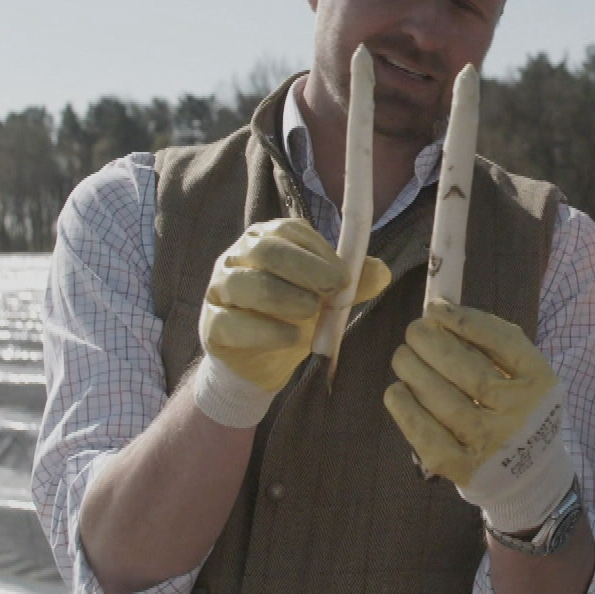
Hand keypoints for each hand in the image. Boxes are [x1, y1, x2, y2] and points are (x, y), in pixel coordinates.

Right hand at [195, 218, 388, 425]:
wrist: (260, 362)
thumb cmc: (292, 317)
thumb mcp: (326, 298)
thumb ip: (352, 283)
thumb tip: (382, 271)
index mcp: (267, 239)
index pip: (290, 231)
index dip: (319, 252)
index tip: (344, 277)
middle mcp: (238, 256)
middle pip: (266, 251)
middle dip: (304, 269)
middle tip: (332, 290)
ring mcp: (219, 289)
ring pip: (244, 284)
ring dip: (284, 298)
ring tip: (311, 314)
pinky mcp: (212, 325)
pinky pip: (232, 323)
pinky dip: (267, 332)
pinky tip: (292, 338)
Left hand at [384, 299, 575, 533]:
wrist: (530, 472)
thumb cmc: (516, 407)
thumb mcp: (521, 373)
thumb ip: (489, 341)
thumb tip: (439, 311)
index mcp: (538, 381)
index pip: (502, 342)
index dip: (464, 321)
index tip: (436, 308)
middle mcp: (519, 414)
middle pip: (469, 372)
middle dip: (432, 344)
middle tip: (413, 331)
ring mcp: (492, 444)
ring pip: (443, 401)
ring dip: (413, 371)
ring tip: (403, 357)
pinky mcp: (465, 469)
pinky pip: (427, 435)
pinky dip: (405, 409)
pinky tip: (396, 391)